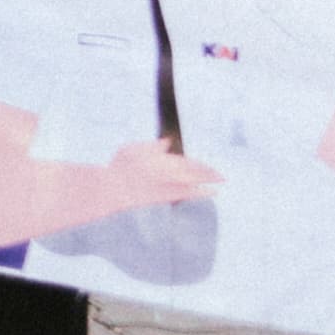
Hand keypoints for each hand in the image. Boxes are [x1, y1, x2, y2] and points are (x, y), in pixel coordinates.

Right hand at [103, 139, 221, 212]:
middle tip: (220, 174)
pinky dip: (203, 191)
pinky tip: (214, 191)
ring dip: (209, 177)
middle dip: (207, 169)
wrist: (113, 188)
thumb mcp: (132, 149)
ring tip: (220, 179)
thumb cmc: (119, 168)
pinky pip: (190, 192)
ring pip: (195, 177)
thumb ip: (153, 145)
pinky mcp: (168, 194)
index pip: (183, 158)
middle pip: (193, 166)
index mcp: (161, 154)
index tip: (204, 166)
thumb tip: (167, 140)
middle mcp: (168, 165)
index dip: (196, 163)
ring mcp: (169, 180)